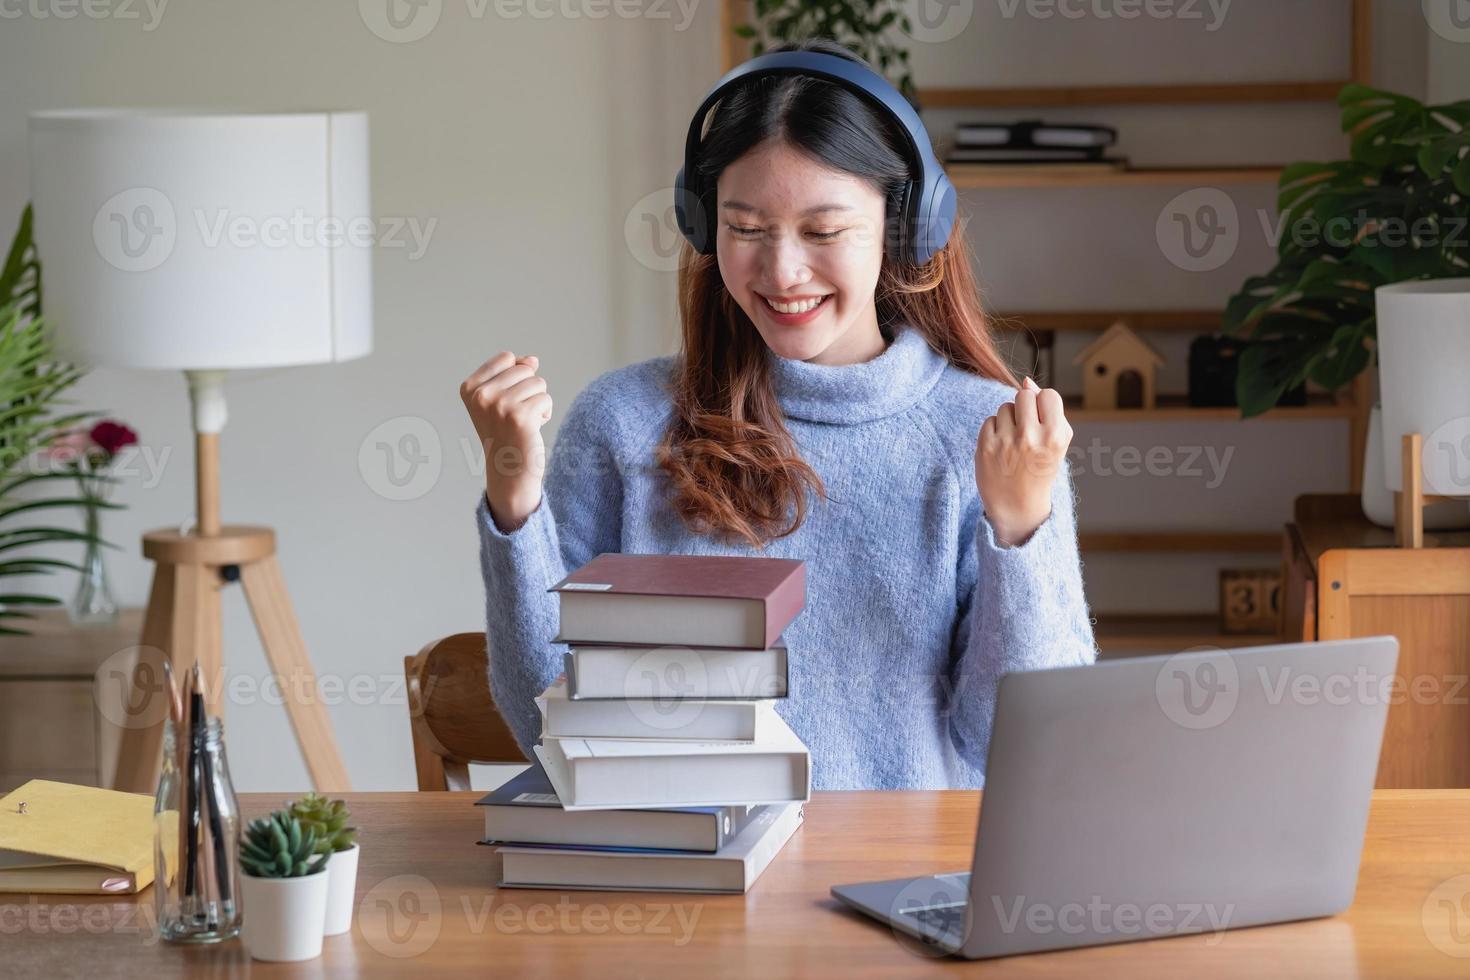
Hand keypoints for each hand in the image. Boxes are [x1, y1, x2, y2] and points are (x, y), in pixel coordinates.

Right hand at [460, 351, 552, 531]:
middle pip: (524, 369)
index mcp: (469, 388)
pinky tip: (531, 429)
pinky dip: (545, 414)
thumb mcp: (503, 398)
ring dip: (538, 402)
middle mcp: (481, 396)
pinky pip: (546, 399)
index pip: (507, 358)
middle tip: (515, 416)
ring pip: (538, 383)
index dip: (516, 376)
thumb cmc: (508, 433)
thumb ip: (515, 373)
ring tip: (524, 422)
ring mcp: (499, 405)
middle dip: (528, 390)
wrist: (509, 471)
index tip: (505, 402)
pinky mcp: (520, 417)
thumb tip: (532, 359)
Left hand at [975, 376, 1072, 547]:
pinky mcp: (986, 447)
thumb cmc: (1041, 468)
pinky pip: (990, 420)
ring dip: (1009, 419)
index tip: (1043, 420)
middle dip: (1025, 407)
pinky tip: (1001, 447)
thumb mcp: (1056, 442)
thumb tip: (1026, 381)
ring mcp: (1007, 442)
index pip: (1048, 395)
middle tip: (1027, 429)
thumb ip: (1048, 409)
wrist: (1018, 505)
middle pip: (1024, 395)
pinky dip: (995, 430)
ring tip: (1014, 441)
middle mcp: (1031, 438)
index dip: (1044, 404)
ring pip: (1005, 406)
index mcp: (1055, 436)